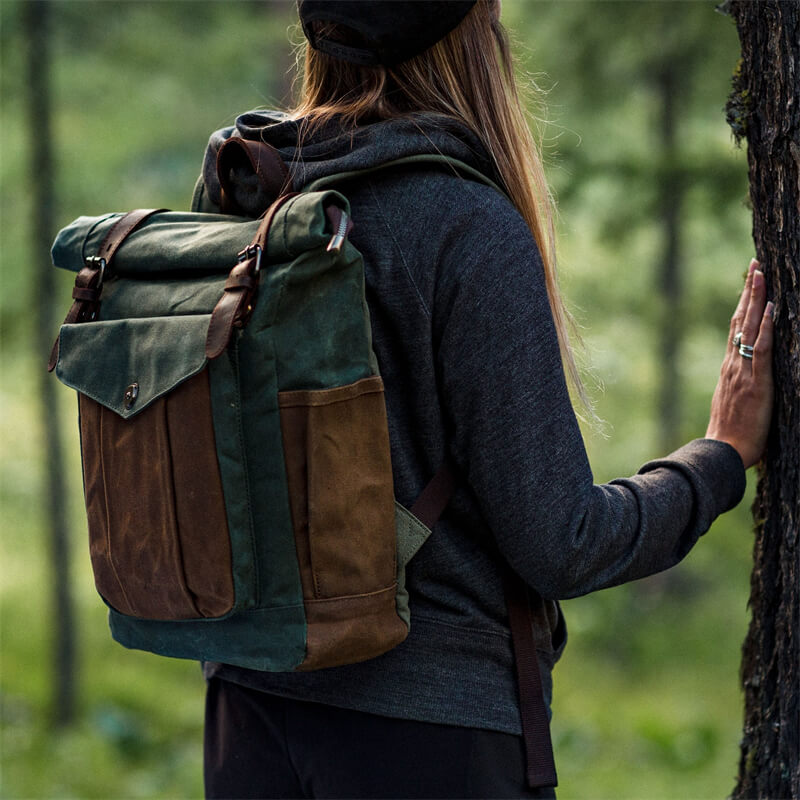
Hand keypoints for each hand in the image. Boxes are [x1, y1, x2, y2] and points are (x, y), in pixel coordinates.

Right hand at [705, 259, 773, 468]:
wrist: (723, 452)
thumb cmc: (730, 435)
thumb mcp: (734, 404)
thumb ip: (739, 387)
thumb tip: (745, 379)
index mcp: (729, 369)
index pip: (736, 329)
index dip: (744, 305)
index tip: (749, 283)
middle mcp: (733, 364)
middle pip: (741, 320)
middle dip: (750, 292)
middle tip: (756, 265)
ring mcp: (743, 372)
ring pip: (750, 328)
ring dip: (757, 300)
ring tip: (762, 275)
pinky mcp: (756, 382)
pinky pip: (762, 349)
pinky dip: (767, 327)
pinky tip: (772, 309)